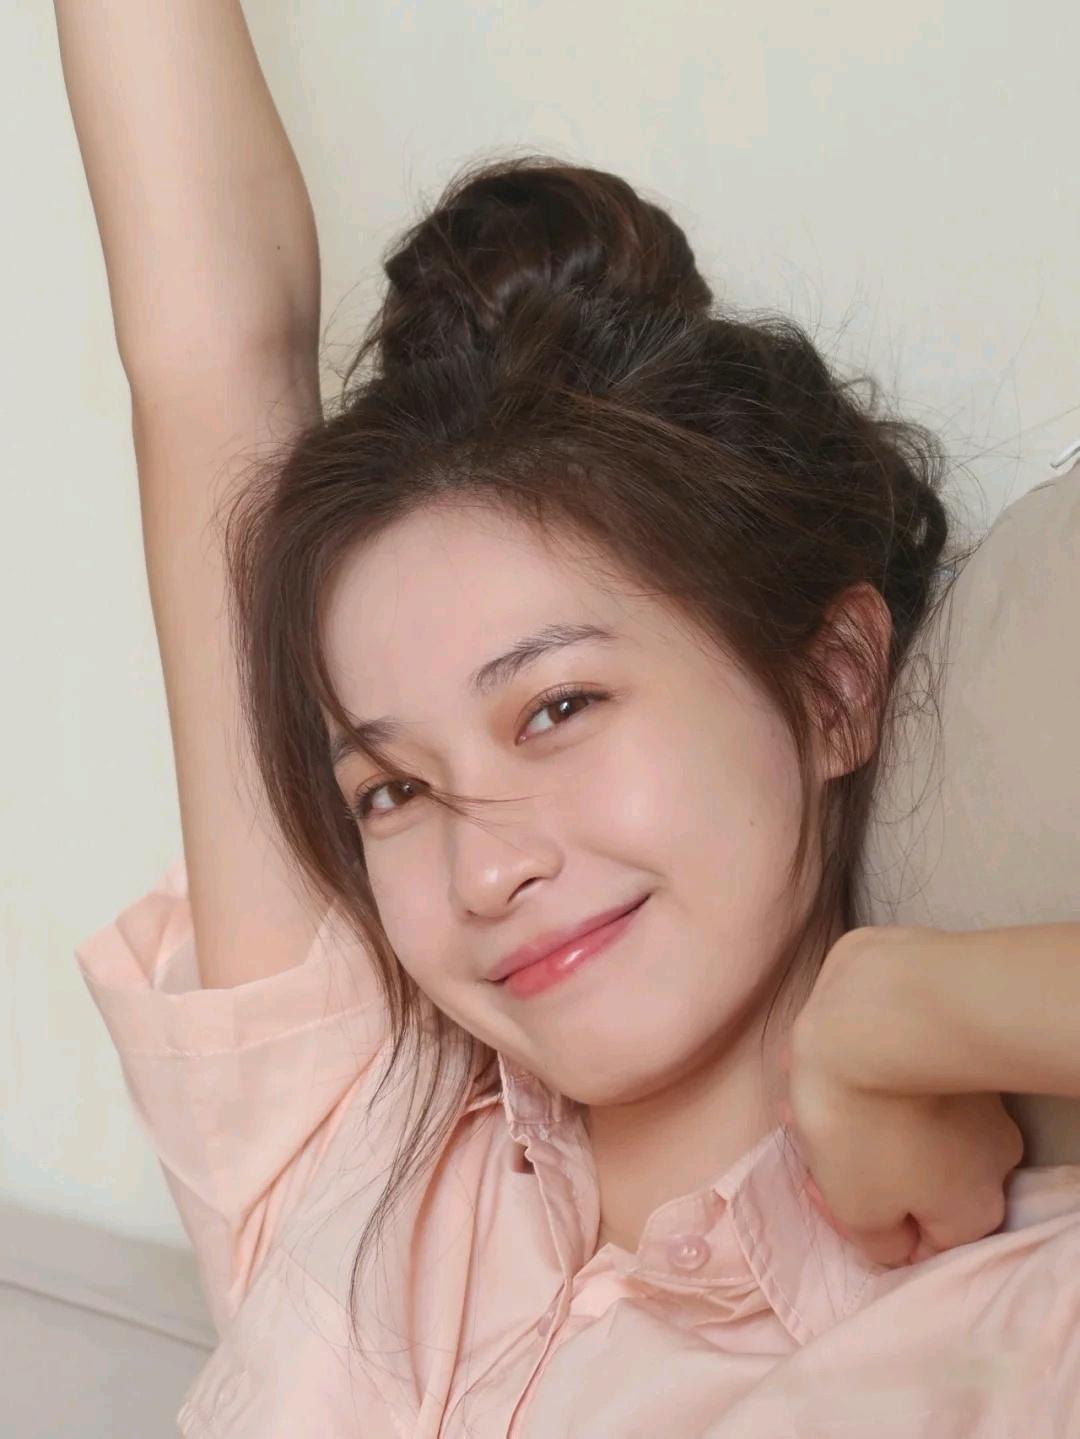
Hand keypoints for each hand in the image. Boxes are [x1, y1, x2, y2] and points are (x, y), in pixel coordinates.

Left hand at [782, 926, 1024, 1267]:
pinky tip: (816, 1062)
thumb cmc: (865, 1122)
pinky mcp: (951, 1054)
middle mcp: (991, 1159)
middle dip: (845, 1164)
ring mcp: (977, 1103)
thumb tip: (891, 1239)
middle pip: (906, 1182)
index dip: (856, 1226)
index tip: (816, 1188)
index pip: (916, 1246)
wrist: (879, 1012)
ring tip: (798, 1091)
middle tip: (801, 1136)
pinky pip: (901, 1083)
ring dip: (846, 1119)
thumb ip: (878, 1244)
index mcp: (973, 1209)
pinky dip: (861, 1081)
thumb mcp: (857, 1207)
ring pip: (899, 1128)